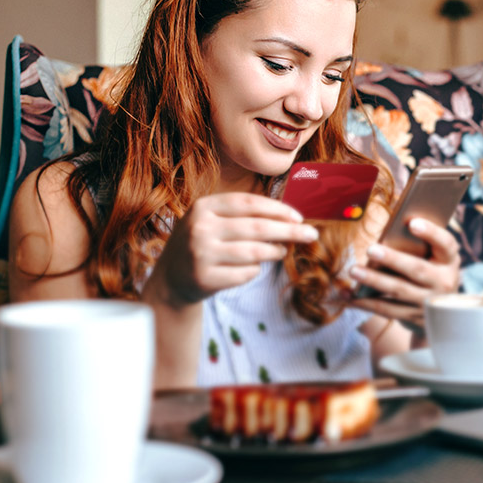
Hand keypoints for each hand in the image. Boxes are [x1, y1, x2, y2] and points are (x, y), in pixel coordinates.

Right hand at [146, 192, 318, 307]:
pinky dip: (255, 270)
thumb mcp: (213, 221)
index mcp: (203, 207)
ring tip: (282, 251)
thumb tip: (290, 219)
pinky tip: (253, 267)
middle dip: (289, 231)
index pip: (249, 203)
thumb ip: (244, 216)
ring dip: (275, 252)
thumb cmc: (203, 244)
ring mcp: (201, 254)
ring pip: (254, 252)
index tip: (299, 217)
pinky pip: (245, 274)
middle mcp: (200, 228)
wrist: (171, 279)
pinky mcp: (205, 278)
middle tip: (311, 234)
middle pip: (257, 228)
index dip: (278, 210)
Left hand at [349, 218, 460, 325]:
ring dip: (374, 281)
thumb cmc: (433, 268)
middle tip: (370, 249)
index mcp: (449, 260)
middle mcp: (444, 282)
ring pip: (399, 291)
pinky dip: (365, 302)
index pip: (446, 243)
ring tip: (354, 270)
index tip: (412, 222)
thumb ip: (421, 242)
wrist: (443, 310)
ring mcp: (428, 302)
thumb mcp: (436, 255)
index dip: (431, 232)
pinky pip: (386, 309)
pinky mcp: (413, 317)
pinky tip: (348, 294)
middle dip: (393, 259)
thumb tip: (392, 225)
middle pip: (418, 270)